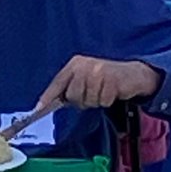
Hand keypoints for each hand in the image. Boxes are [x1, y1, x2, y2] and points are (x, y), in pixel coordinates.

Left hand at [36, 55, 160, 110]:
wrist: (132, 74)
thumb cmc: (104, 78)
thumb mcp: (85, 77)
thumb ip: (70, 87)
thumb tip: (50, 103)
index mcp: (75, 64)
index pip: (58, 81)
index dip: (48, 96)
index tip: (39, 108)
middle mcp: (85, 65)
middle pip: (72, 95)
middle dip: (81, 100)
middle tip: (91, 94)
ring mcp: (99, 72)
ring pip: (87, 100)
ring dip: (95, 101)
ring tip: (102, 91)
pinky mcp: (112, 80)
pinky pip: (102, 101)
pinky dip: (107, 101)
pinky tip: (111, 92)